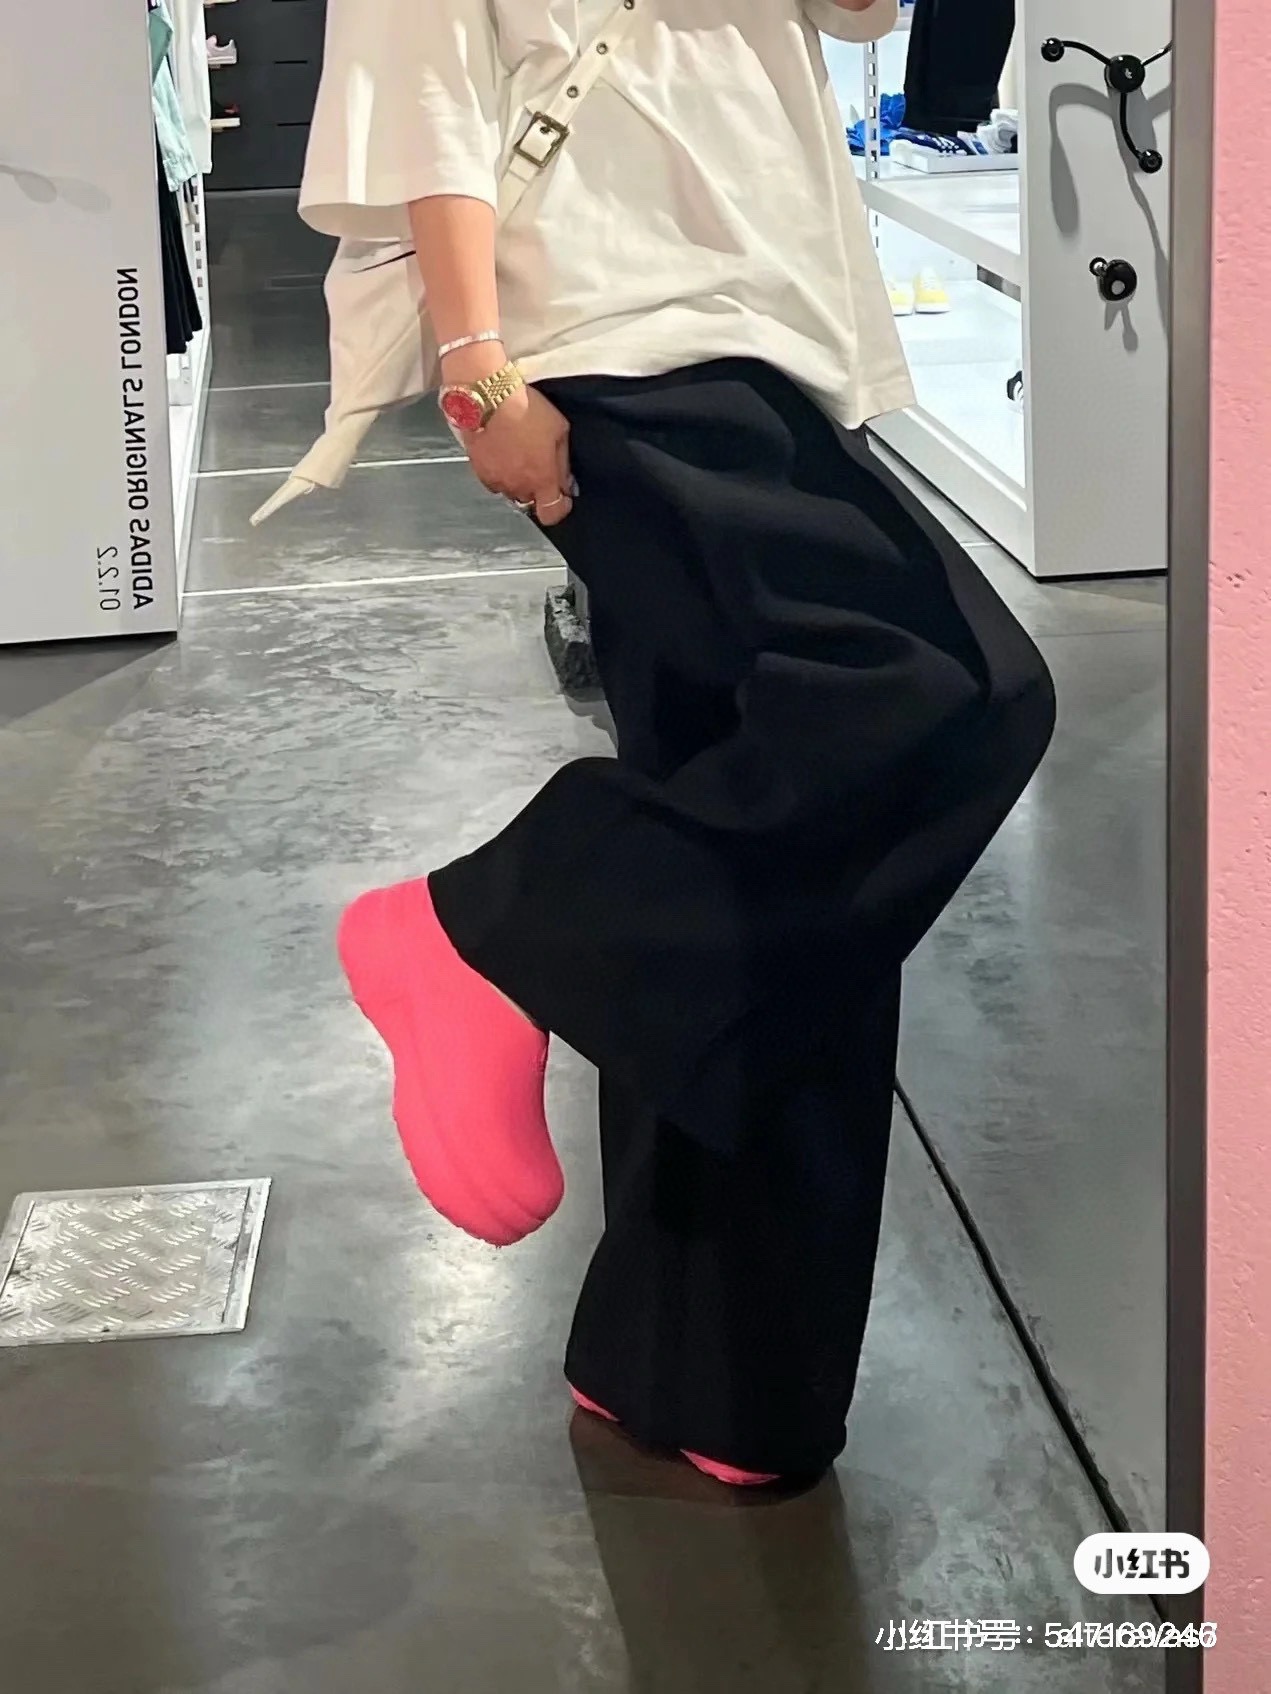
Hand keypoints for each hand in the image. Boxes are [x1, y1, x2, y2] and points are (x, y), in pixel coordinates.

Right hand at [443, 344, 573, 526]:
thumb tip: (565, 481)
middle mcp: (518, 487)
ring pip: (511, 490)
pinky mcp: (478, 471)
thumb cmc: (525, 409)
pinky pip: (493, 479)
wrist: (487, 397)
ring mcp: (496, 481)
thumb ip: (563, 463)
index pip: (552, 514)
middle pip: (531, 500)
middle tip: (539, 462)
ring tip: (518, 453)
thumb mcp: (559, 430)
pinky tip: (502, 451)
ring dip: (517, 479)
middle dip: (538, 486)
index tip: (563, 496)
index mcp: (542, 480)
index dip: (560, 507)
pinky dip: (499, 471)